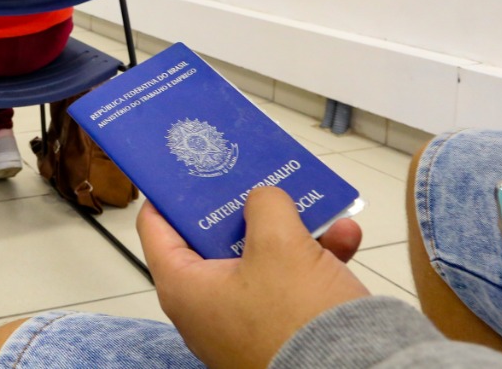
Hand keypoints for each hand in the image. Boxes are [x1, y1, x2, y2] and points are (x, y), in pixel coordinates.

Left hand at [136, 187, 367, 368]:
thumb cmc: (298, 319)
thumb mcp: (279, 243)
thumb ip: (264, 205)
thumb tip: (263, 199)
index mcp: (183, 288)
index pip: (156, 228)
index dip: (170, 193)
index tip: (186, 167)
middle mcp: (205, 309)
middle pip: (213, 240)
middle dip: (243, 207)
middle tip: (254, 176)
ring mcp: (243, 323)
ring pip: (261, 260)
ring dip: (292, 231)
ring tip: (313, 203)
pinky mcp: (280, 334)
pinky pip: (290, 287)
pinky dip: (316, 262)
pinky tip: (345, 237)